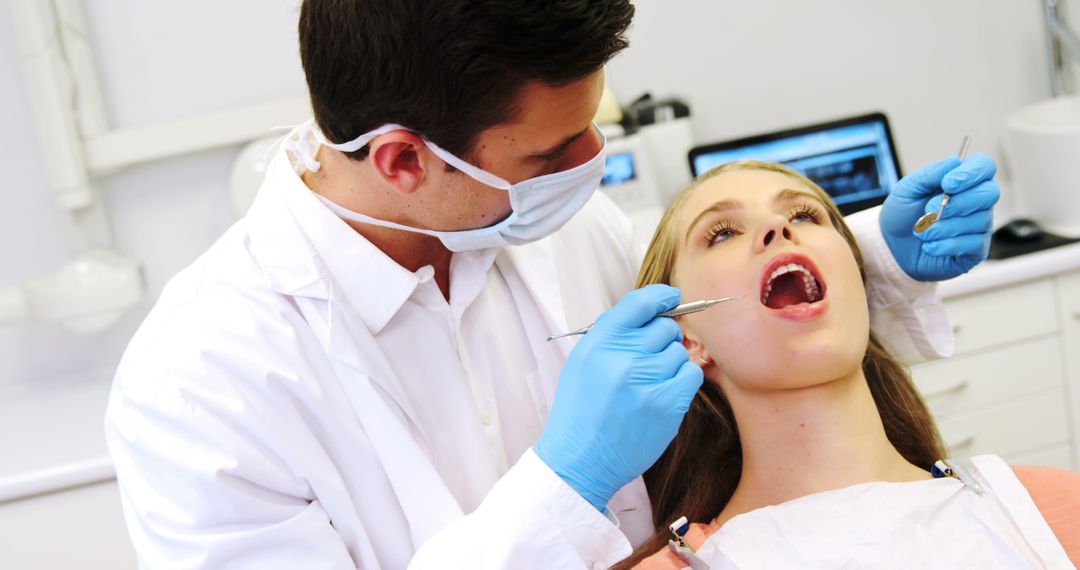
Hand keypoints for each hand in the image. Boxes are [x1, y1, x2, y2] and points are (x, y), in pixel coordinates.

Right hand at [534, 285, 702, 511]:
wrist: (580, 459)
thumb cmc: (581, 410)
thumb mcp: (582, 362)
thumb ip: (613, 335)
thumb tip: (650, 312)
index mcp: (598, 342)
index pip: (639, 303)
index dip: (661, 297)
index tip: (671, 298)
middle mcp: (622, 356)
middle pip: (665, 328)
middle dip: (662, 340)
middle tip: (648, 362)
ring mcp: (646, 380)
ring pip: (679, 352)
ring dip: (671, 364)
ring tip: (650, 385)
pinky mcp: (667, 403)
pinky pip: (691, 374)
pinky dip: (683, 381)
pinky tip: (665, 394)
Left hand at [880, 153, 999, 280]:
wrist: (892, 246)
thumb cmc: (903, 214)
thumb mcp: (907, 189)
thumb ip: (931, 174)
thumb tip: (955, 161)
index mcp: (963, 180)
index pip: (985, 166)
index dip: (971, 173)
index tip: (948, 184)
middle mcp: (977, 201)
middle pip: (989, 193)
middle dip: (957, 203)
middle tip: (929, 209)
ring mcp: (979, 225)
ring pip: (980, 221)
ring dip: (944, 227)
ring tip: (922, 232)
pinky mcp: (976, 249)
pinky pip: (973, 244)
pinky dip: (946, 245)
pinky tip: (929, 245)